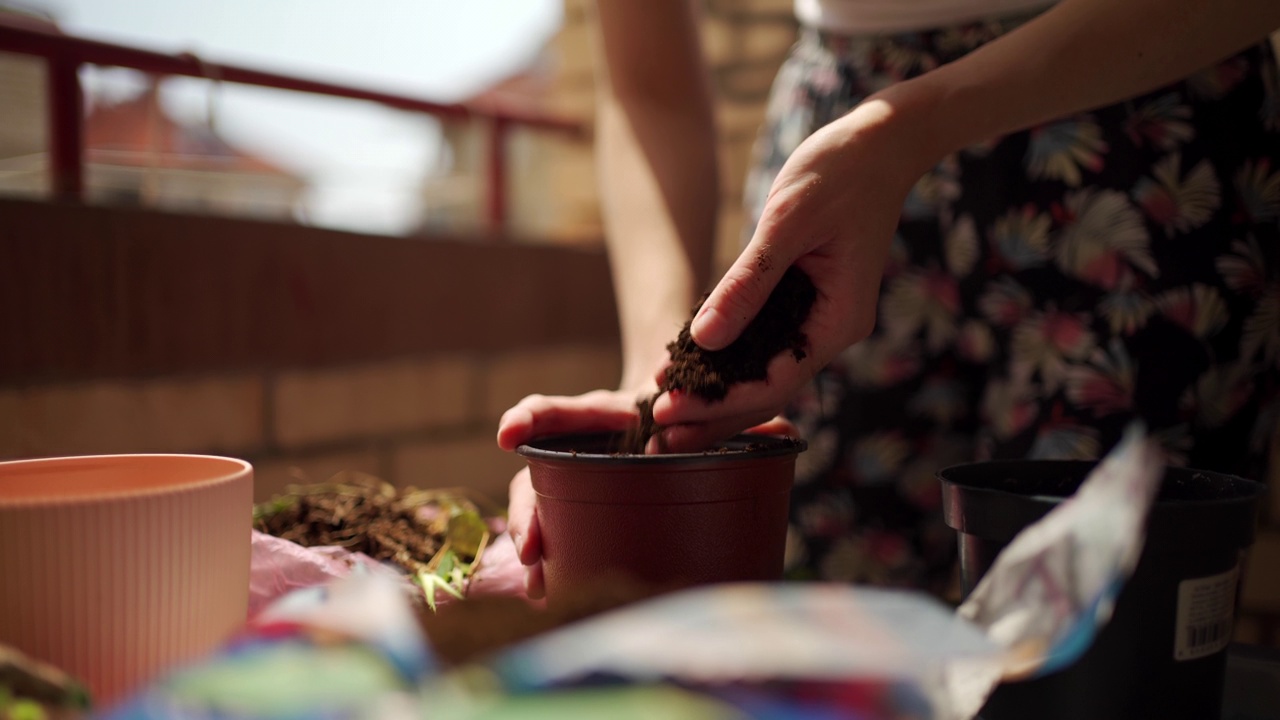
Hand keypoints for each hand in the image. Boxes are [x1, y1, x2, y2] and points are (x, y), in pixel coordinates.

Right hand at [498, 390, 798, 598]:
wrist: (677, 416)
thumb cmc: (694, 410)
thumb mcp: (717, 408)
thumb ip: (746, 419)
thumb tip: (786, 435)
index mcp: (611, 416)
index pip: (565, 413)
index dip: (534, 419)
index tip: (507, 434)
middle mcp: (582, 447)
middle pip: (540, 473)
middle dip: (531, 509)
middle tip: (532, 546)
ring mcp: (576, 479)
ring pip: (540, 507)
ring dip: (535, 543)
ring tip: (539, 581)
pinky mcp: (581, 510)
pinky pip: (557, 533)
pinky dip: (549, 562)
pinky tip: (546, 592)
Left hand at [652, 97, 938, 445]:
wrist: (879, 142)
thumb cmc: (840, 172)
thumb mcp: (788, 222)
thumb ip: (747, 283)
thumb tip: (705, 339)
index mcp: (838, 321)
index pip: (773, 382)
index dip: (718, 403)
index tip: (669, 410)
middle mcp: (831, 330)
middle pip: (767, 391)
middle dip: (713, 415)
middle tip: (656, 432)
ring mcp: (818, 318)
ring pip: (763, 372)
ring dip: (716, 395)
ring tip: (664, 416)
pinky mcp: (803, 302)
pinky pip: (763, 344)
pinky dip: (727, 360)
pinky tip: (688, 372)